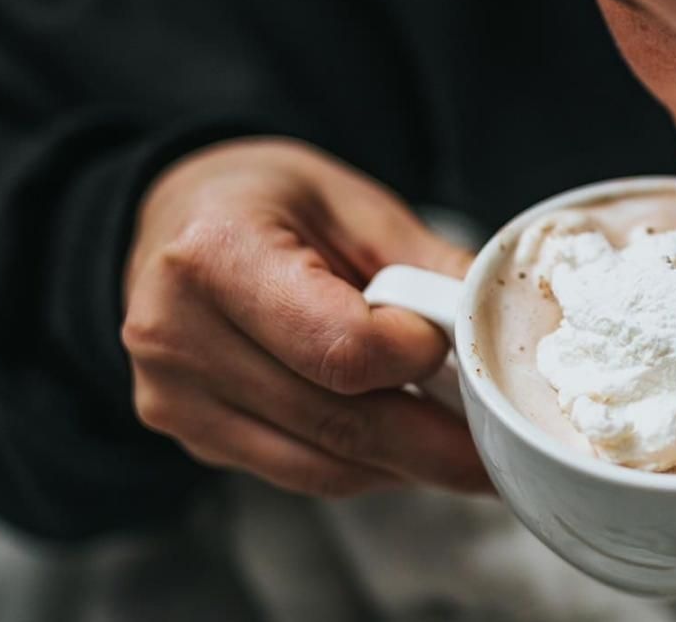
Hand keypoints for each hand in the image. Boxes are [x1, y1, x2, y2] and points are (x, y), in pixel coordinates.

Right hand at [121, 136, 488, 496]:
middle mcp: (177, 333)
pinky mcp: (187, 432)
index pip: (341, 349)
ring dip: (406, 466)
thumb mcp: (351, 204)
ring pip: (324, 465)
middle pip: (339, 422)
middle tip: (502, 443)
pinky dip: (363, 467)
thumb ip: (423, 266)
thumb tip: (496, 324)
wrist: (176, 217)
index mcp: (216, 255)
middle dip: (435, 443)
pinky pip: (299, 472)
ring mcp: (173, 394)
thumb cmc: (264, 201)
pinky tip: (400, 446)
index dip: (413, 356)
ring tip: (461, 448)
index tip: (445, 340)